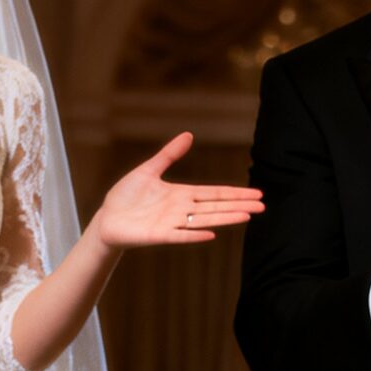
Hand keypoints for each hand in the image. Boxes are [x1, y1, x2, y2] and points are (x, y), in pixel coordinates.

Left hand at [90, 133, 264, 250]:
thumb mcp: (148, 170)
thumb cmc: (126, 197)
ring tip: (247, 216)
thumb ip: (169, 155)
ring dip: (225, 219)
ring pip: (204, 220)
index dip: (235, 193)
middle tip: (263, 206)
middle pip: (216, 207)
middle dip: (239, 205)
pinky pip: (179, 236)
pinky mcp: (158, 235)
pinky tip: (211, 234)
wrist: (107, 219)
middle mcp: (181, 210)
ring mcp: (172, 224)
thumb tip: (189, 135)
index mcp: (182, 195)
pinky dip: (194, 235)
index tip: (256, 194)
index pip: (214, 194)